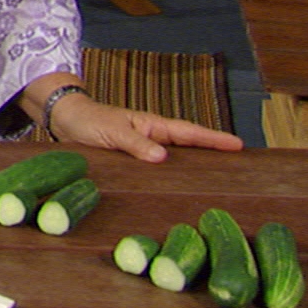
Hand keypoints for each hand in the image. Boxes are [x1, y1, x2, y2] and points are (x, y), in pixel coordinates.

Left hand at [52, 93, 244, 162]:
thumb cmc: (90, 122)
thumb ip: (136, 145)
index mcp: (152, 125)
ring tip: (219, 181)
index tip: (238, 145)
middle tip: (240, 167)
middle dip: (214, 153)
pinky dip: (173, 173)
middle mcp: (153, 136)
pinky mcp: (134, 159)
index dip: (213, 139)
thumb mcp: (113, 133)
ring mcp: (145, 147)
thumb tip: (162, 157)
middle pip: (190, 145)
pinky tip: (180, 187)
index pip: (189, 132)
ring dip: (196, 166)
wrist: (67, 120)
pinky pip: (160, 166)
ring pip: (177, 157)